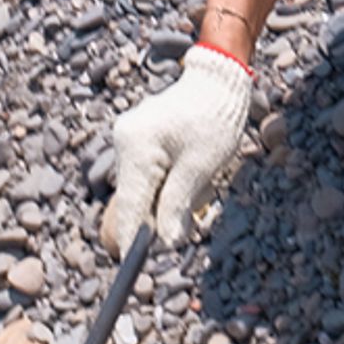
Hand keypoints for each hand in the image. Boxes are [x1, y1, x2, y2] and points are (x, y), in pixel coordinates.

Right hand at [112, 44, 252, 249]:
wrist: (219, 78)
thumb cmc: (214, 118)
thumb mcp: (201, 167)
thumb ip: (178, 205)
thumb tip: (165, 242)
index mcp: (137, 147)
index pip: (129, 205)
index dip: (131, 238)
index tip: (133, 264)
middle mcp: (125, 142)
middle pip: (134, 198)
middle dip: (161, 212)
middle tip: (189, 214)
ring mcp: (130, 139)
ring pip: (144, 187)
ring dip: (170, 194)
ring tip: (199, 175)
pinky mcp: (139, 139)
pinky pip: (150, 173)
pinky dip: (170, 180)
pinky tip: (191, 166)